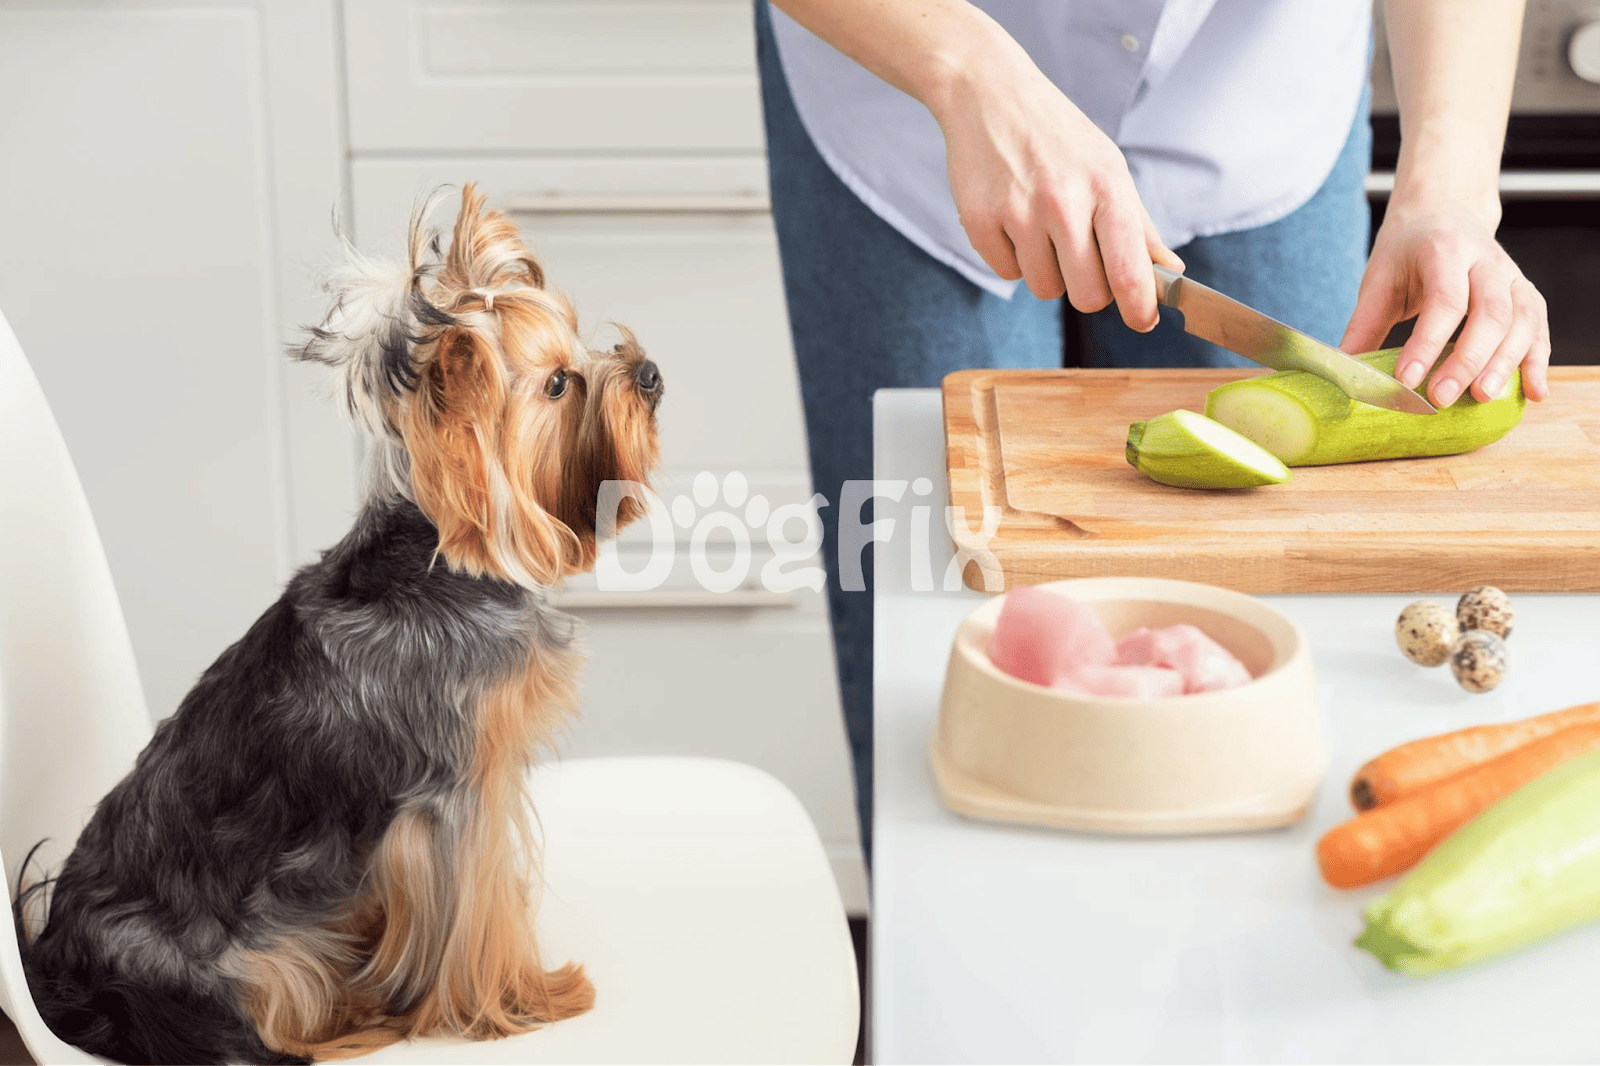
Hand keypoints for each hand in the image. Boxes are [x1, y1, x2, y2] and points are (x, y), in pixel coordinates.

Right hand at [930, 63, 1182, 329]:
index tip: (1143, 321)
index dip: (1139, 307)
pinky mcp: (979, 221)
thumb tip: (1170, 272)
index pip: (1129, 270)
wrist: (990, 94)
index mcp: (1106, 187)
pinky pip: (1006, 273)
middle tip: (1082, 263)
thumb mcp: (1107, 166)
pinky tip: (1012, 220)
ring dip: (1047, 272)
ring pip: (1044, 288)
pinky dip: (1012, 257)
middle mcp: (1063, 202)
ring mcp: (1018, 212)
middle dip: (1088, 290)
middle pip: (1086, 296)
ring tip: (1041, 230)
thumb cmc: (1057, 135)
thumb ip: (1138, 226)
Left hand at [1340, 200, 1549, 405]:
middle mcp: (1486, 261)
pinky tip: (1534, 392)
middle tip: (1442, 397)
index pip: (1444, 301)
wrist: (1445, 210)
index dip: (1427, 343)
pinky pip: (1539, 328)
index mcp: (1444, 251)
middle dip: (1467, 360)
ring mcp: (1512, 276)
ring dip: (1506, 364)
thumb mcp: (1379, 279)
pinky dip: (1538, 361)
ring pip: (1522, 321)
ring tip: (1482, 398)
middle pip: (1491, 313)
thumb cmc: (1408, 250)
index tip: (1406, 379)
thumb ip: (1364, 326)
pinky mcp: (1526, 293)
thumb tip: (1343, 374)